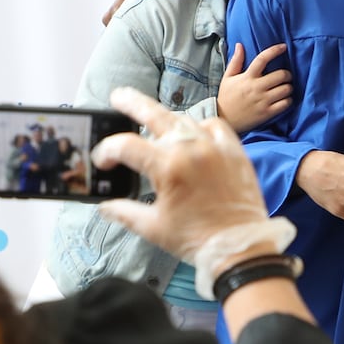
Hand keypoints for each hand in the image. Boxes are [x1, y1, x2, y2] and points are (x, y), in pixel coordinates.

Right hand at [92, 86, 270, 260]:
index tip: (103, 161)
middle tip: (118, 96)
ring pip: (185, 119)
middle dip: (132, 103)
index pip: (126, 146)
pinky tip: (193, 133)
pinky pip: (215, 126)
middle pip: (154, 114)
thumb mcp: (153, 228)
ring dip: (166, 119)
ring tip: (154, 121)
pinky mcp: (235, 152)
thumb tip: (104, 206)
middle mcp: (191, 149)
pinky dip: (201, 126)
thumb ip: (124, 212)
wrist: (240, 247)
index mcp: (167, 167)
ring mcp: (215, 147)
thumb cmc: (197, 240)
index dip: (107, 152)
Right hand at [217, 42, 293, 131]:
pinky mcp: (267, 113)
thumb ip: (235, 61)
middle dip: (287, 74)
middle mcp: (256, 88)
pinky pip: (285, 104)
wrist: (224, 119)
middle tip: (286, 76)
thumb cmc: (226, 97)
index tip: (283, 47)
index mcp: (247, 77)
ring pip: (286, 89)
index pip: (262, 59)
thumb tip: (239, 45)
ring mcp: (263, 101)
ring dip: (288, 87)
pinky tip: (284, 99)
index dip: (275, 50)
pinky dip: (288, 100)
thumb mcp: (228, 77)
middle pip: (280, 75)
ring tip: (285, 88)